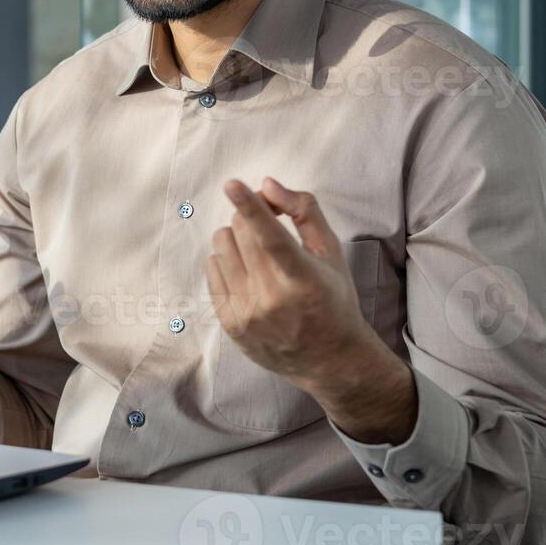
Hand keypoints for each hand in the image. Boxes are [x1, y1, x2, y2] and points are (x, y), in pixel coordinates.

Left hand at [206, 177, 414, 443]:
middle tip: (268, 223)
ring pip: (221, 246)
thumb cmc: (333, 298)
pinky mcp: (230, 324)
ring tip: (258, 252)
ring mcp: (248, 314)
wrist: (330, 360)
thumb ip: (304, 211)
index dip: (251, 208)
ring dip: (237, 237)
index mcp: (304, 280)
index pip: (273, 238)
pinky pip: (212, 269)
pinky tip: (248, 271)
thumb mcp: (332, 252)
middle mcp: (273, 299)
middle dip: (251, 217)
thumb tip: (268, 185)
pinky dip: (227, 260)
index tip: (232, 184)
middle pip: (241, 232)